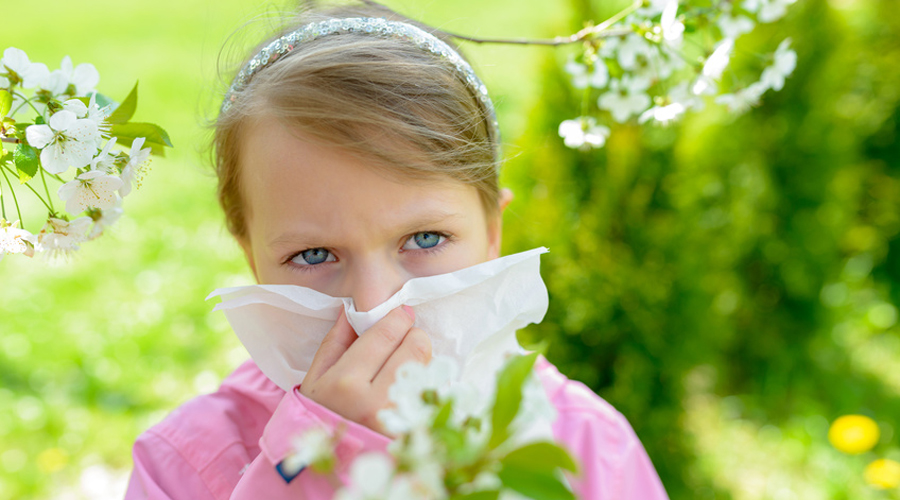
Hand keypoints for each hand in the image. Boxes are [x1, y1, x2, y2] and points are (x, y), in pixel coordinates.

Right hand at [299, 306, 431, 433]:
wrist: (327, 469)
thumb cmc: (320, 418)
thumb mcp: (315, 379)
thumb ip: (335, 341)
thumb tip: (352, 309)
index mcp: (346, 383)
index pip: (387, 334)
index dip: (398, 318)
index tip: (401, 314)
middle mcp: (376, 402)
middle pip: (416, 347)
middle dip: (413, 337)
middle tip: (404, 341)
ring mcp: (401, 420)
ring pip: (429, 369)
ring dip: (420, 363)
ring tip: (402, 371)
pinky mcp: (418, 434)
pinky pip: (434, 395)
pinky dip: (425, 387)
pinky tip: (408, 393)